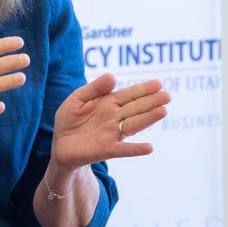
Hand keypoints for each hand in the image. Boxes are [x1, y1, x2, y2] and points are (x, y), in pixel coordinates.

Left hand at [50, 74, 170, 171]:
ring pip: (133, 125)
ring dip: (148, 119)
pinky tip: (149, 147)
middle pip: (135, 108)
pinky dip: (136, 149)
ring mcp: (112, 133)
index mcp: (108, 103)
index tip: (158, 84)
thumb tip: (112, 76)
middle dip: (151, 102)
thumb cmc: (70, 119)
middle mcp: (114, 117)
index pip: (129, 95)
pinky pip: (123, 149)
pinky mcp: (107, 149)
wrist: (60, 144)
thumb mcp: (78, 99)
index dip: (143, 89)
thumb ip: (94, 88)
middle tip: (167, 96)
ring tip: (162, 111)